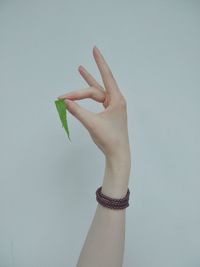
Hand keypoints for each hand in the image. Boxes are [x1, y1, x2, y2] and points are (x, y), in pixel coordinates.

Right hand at [57, 46, 130, 162]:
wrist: (118, 154)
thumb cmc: (109, 139)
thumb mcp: (91, 123)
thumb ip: (77, 111)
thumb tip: (65, 101)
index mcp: (116, 100)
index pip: (106, 76)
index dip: (100, 62)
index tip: (95, 49)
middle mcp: (116, 101)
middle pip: (96, 90)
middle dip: (80, 89)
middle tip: (68, 86)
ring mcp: (112, 107)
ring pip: (97, 92)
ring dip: (88, 83)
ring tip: (81, 69)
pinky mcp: (109, 113)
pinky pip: (98, 100)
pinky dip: (89, 97)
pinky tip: (84, 93)